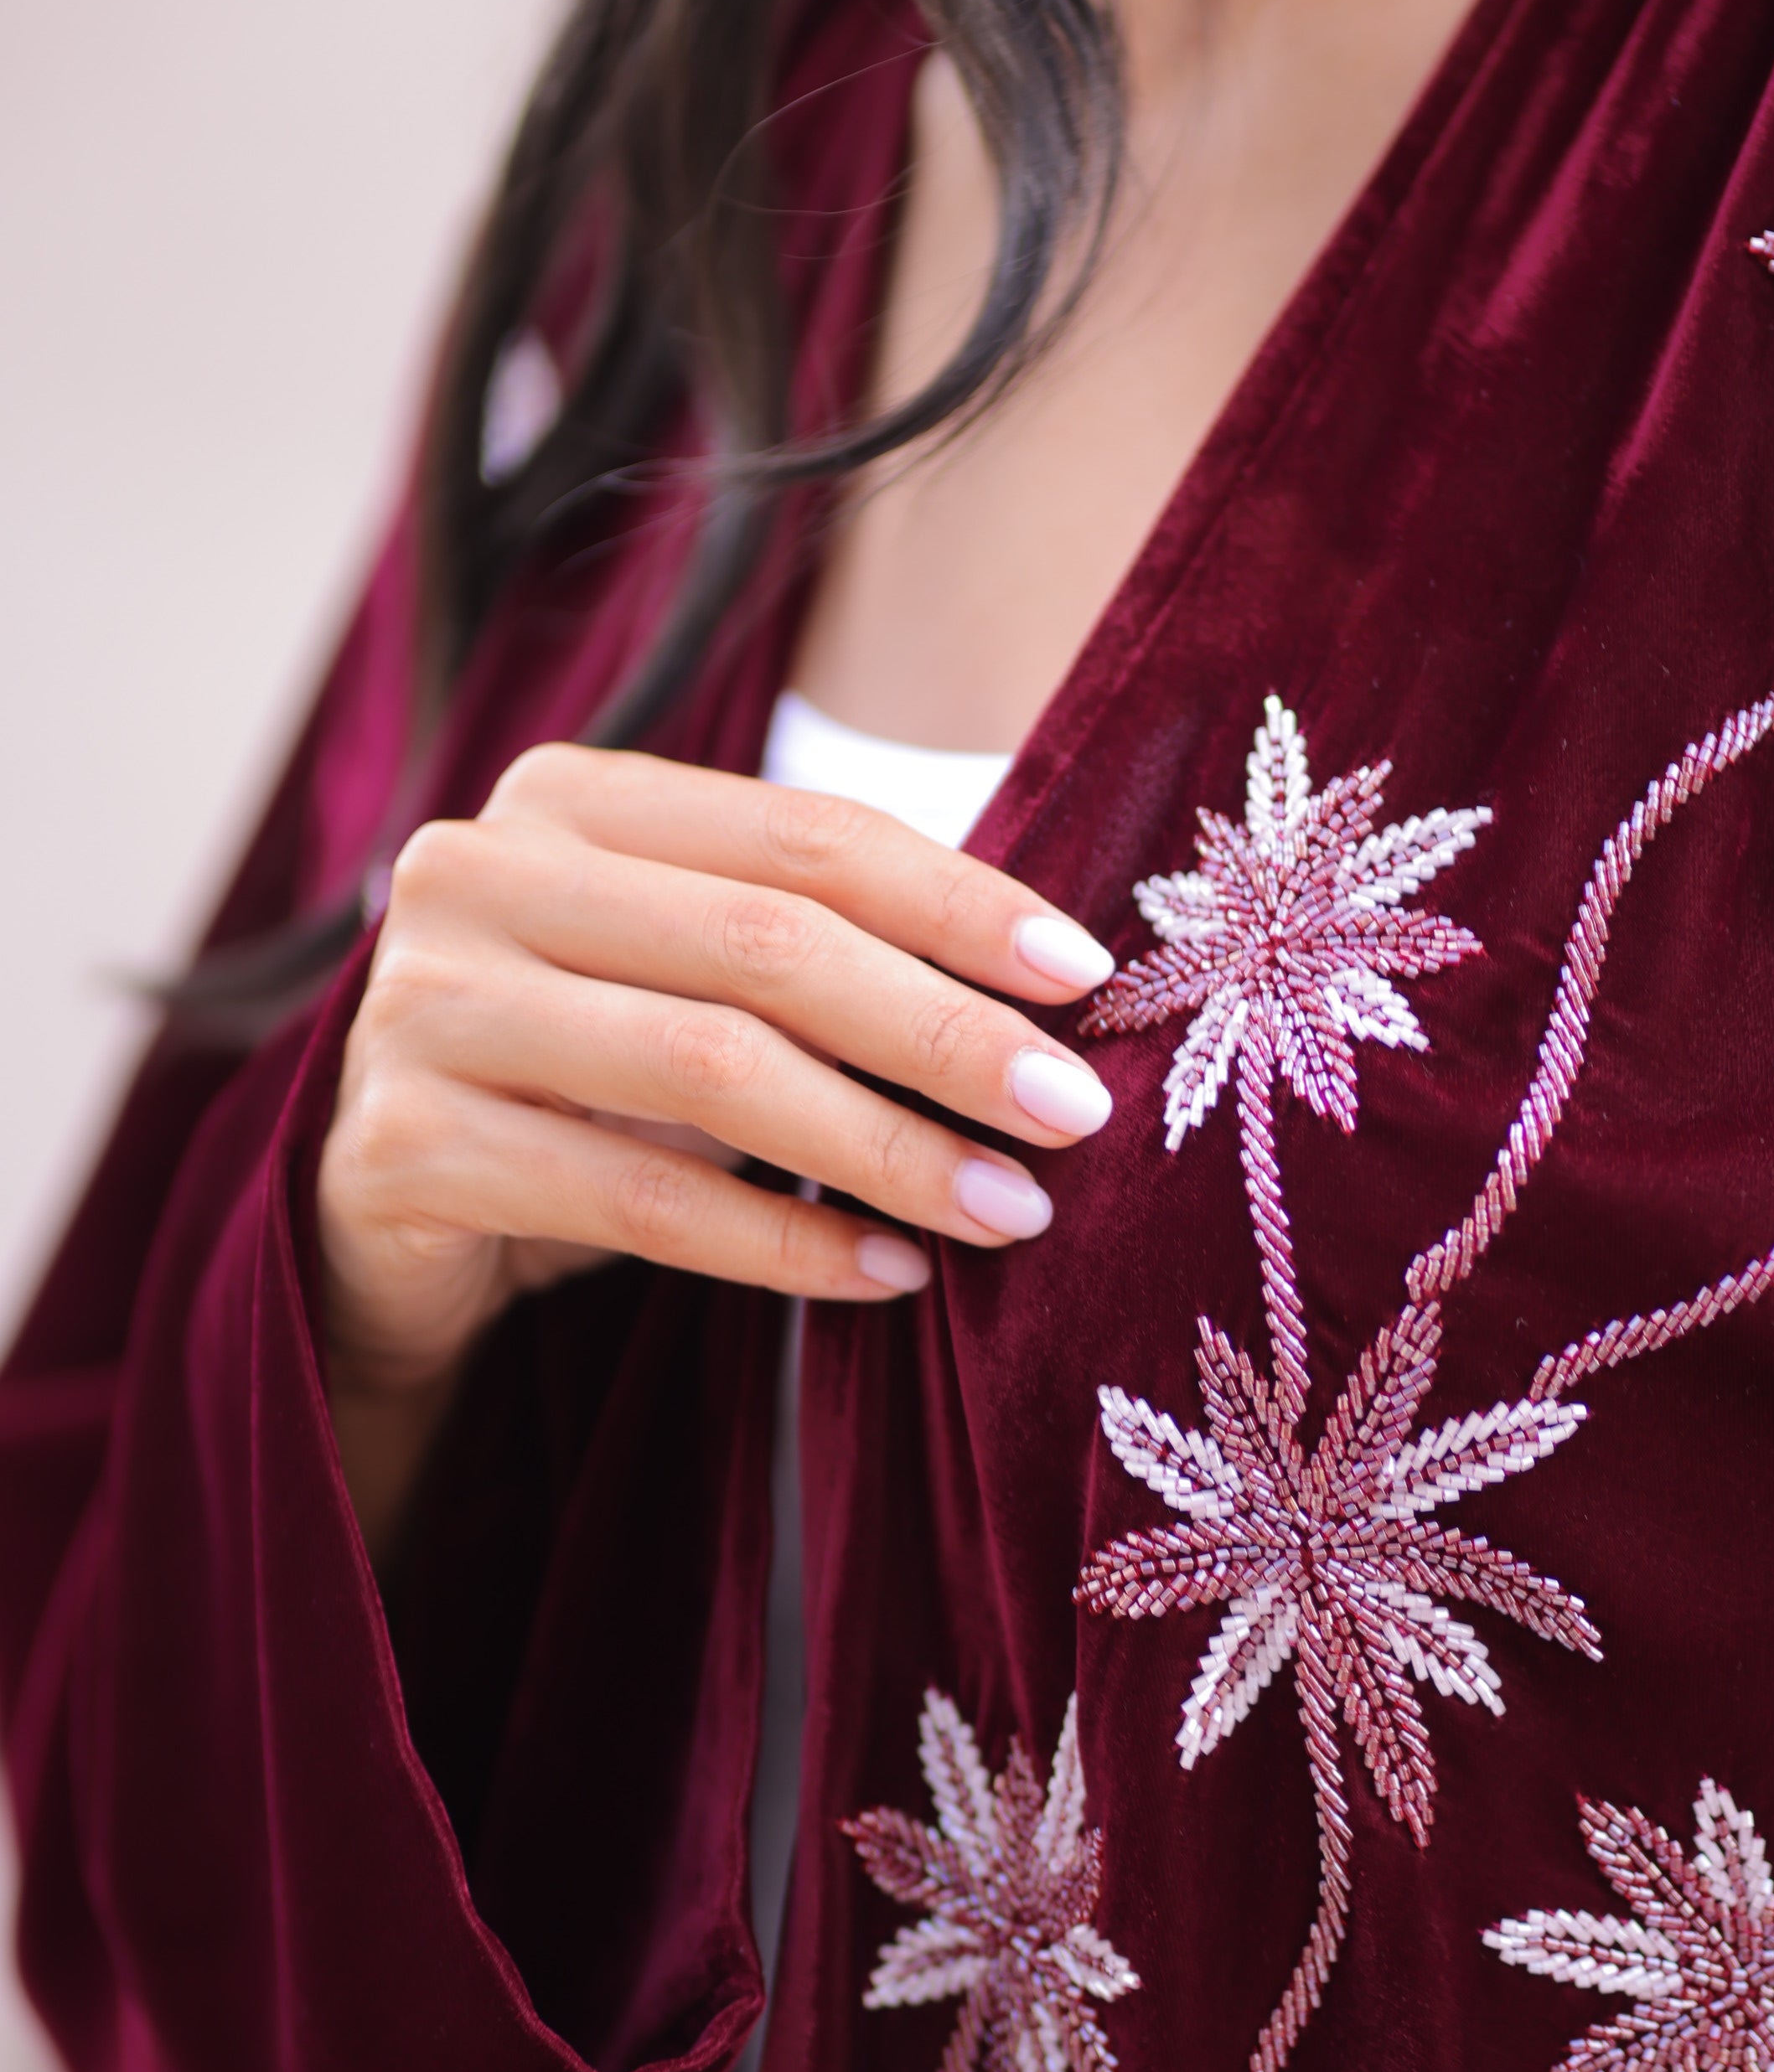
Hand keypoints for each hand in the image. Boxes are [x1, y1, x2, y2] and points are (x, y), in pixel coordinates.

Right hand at [316, 743, 1115, 1540]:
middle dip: (945, 1035)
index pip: (805, 835)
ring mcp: (424, 1006)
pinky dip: (783, 1246)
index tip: (1085, 977)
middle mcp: (476, 873)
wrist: (390, 1215)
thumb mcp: (692, 981)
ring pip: (709, 1072)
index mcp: (566, 796)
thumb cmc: (589, 1079)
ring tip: (1007, 1209)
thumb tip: (1051, 987)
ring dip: (884, 1150)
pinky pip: (639, 1200)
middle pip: (769, 946)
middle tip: (1075, 1114)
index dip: (958, 902)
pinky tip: (886, 1275)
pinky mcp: (401, 1145)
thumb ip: (816, 948)